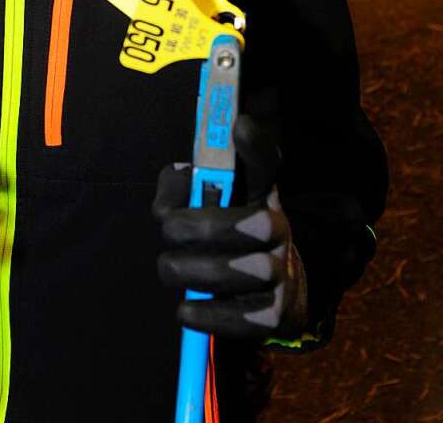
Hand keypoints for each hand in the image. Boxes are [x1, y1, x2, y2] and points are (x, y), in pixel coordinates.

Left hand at [153, 115, 307, 339]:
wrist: (276, 285)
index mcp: (261, 194)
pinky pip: (242, 320)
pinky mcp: (275, 315)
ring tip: (170, 269)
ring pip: (236, 273)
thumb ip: (190, 178)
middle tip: (168, 234)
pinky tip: (185, 310)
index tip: (235, 128)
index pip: (265, 164)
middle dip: (194, 229)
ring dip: (193, 272)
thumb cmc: (229, 230)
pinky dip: (207, 316)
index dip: (253, 146)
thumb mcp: (214, 196)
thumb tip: (185, 172)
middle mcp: (279, 230)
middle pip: (241, 226)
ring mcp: (280, 273)